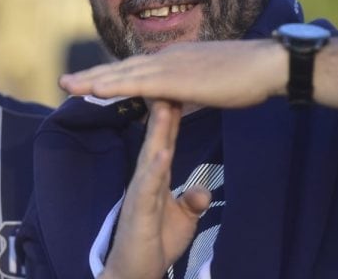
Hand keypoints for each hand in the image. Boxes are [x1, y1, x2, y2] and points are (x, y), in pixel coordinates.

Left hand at [60, 40, 285, 108]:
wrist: (266, 64)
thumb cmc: (246, 76)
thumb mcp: (209, 84)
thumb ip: (189, 90)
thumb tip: (175, 101)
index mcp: (175, 59)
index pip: (136, 69)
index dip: (111, 75)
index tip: (90, 82)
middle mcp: (167, 58)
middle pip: (122, 69)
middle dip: (93, 76)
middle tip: (66, 81)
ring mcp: (170, 66)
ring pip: (123, 74)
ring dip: (93, 80)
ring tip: (68, 85)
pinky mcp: (176, 79)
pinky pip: (137, 84)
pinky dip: (114, 85)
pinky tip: (95, 89)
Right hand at [99, 101, 210, 278]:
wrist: (135, 274)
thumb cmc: (155, 243)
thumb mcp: (182, 220)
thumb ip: (191, 202)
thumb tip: (203, 191)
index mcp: (157, 175)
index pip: (166, 137)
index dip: (174, 112)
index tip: (182, 85)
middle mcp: (146, 176)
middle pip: (157, 136)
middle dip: (163, 108)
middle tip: (171, 78)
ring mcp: (141, 190)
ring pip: (150, 154)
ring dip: (157, 130)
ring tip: (165, 103)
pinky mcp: (138, 209)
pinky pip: (148, 186)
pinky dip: (155, 169)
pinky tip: (163, 152)